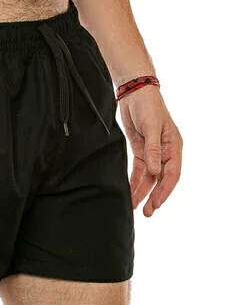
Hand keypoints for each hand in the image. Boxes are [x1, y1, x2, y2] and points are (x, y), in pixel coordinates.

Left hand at [119, 85, 182, 216]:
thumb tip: (155, 172)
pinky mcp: (140, 150)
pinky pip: (138, 170)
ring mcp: (152, 152)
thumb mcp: (151, 127)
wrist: (134, 93)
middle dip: (154, 196)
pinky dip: (134, 181)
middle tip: (147, 212)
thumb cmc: (147, 106)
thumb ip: (153, 150)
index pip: (172, 174)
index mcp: (174, 146)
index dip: (164, 190)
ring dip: (142, 191)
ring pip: (149, 177)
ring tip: (135, 207)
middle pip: (160, 179)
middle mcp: (165, 152)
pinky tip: (130, 192)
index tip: (156, 203)